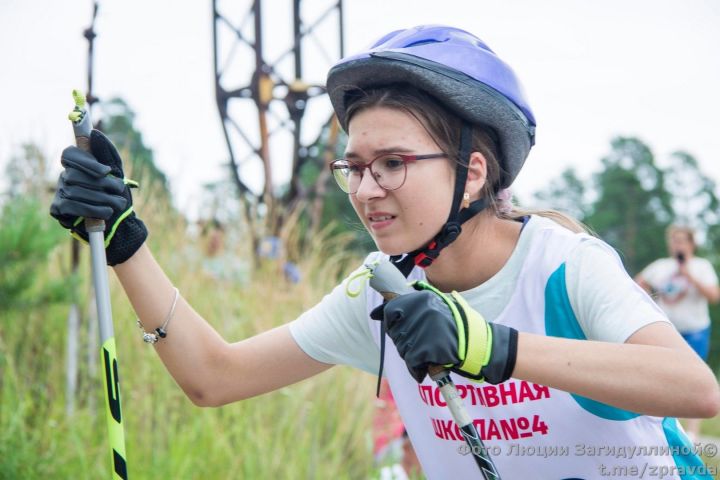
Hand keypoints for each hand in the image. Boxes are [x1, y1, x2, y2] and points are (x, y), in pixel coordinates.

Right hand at [50, 130, 147, 264]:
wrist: (119, 224)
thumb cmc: (116, 195)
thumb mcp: (117, 173)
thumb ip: (108, 154)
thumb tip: (94, 133)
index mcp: (76, 165)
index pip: (70, 155)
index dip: (87, 162)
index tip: (107, 171)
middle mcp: (64, 177)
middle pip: (74, 175)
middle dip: (100, 184)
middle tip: (119, 190)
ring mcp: (59, 193)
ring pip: (74, 192)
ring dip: (101, 199)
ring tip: (118, 204)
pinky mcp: (58, 209)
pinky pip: (71, 206)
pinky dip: (91, 210)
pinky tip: (105, 213)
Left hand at [372, 282, 517, 383]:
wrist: (480, 347)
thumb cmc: (459, 328)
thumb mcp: (440, 306)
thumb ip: (415, 305)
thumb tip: (380, 310)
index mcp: (423, 299)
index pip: (392, 309)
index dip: (389, 319)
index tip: (391, 323)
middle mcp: (421, 312)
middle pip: (395, 331)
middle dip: (403, 340)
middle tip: (421, 342)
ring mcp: (422, 330)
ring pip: (402, 347)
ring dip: (412, 354)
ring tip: (429, 353)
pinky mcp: (425, 348)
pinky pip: (411, 361)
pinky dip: (417, 368)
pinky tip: (429, 365)